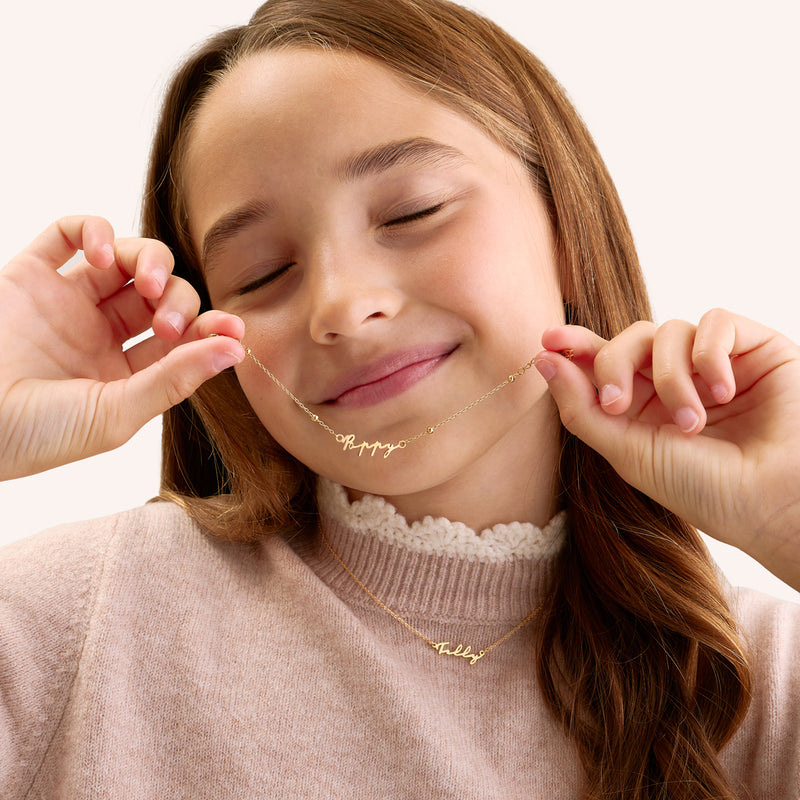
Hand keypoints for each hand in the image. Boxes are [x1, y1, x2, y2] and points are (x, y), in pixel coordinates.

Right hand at [0, 216, 244, 479]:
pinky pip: (68, 233)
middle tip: (167, 322)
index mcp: (125, 373)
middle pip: (161, 296)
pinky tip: (102, 253)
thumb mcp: (118, 413)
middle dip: (179, 301)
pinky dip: (94, 230)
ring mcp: (66, 303)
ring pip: (126, 260)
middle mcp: (100, 335)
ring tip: (146, 282)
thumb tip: (237, 349)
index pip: (181, 339)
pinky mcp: (30, 275)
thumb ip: (176, 378)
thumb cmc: (39, 434)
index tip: (233, 327)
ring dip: (150, 260)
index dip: (209, 328)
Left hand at [534, 309, 799, 589]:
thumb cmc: (704, 488)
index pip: (604, 361)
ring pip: (668, 331)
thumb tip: (544, 359)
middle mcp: (676, 380)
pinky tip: (724, 393)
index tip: (548, 340)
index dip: (576, 345)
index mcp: (643, 406)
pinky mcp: (754, 348)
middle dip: (613, 365)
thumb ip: (582, 408)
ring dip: (670, 377)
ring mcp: (715, 363)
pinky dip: (711, 354)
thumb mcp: (629, 452)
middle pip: (629, 339)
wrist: (774, 502)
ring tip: (691, 422)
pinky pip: (716, 321)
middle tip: (618, 403)